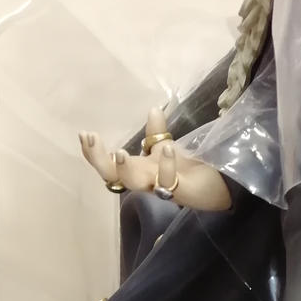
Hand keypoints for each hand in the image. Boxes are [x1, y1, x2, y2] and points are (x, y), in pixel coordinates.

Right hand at [79, 107, 232, 211]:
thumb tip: (153, 109)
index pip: (108, 164)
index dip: (93, 153)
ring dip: (124, 168)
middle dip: (98, 159)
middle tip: (92, 139)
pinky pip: (168, 183)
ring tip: (119, 151)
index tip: (84, 134)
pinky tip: (167, 148)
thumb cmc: (186, 171)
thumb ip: (156, 133)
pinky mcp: (180, 191)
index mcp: (138, 169)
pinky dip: (166, 165)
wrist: (216, 187)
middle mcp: (144, 180)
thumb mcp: (167, 147)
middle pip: (113, 176)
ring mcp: (160, 187)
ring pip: (134, 183)